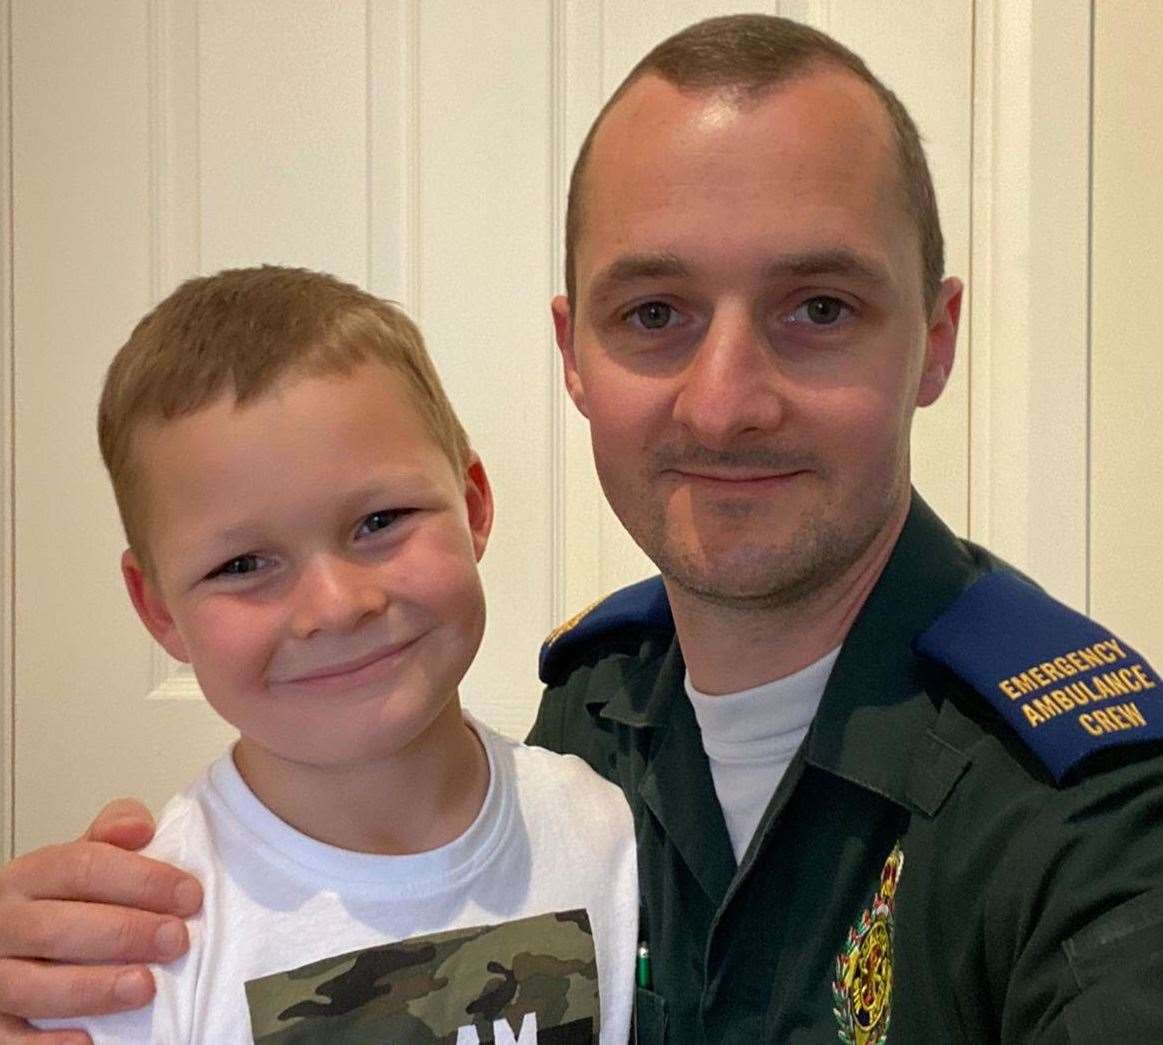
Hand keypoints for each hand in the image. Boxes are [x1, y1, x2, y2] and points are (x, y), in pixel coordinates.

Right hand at [0, 799, 201, 1037]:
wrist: (13, 941)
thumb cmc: (65, 902)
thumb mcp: (85, 860)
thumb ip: (112, 836)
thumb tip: (140, 827)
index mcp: (31, 875)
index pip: (82, 866)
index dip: (141, 879)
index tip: (190, 896)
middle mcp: (4, 924)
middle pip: (57, 926)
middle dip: (125, 933)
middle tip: (177, 940)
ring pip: (30, 985)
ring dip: (92, 988)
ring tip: (145, 988)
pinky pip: (7, 1040)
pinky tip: (89, 1042)